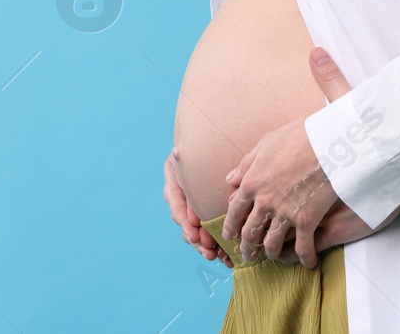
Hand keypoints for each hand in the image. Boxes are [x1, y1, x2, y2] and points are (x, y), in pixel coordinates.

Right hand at [164, 148, 232, 267]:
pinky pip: (208, 231)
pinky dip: (216, 244)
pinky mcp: (206, 214)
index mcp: (174, 180)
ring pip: (196, 232)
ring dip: (206, 246)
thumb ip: (187, 161)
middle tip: (209, 251)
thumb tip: (179, 158)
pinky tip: (225, 256)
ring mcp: (192, 206)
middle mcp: (180, 196)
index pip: (176, 203)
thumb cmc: (204, 144)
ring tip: (218, 257)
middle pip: (186, 223)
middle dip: (197, 240)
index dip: (185, 221)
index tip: (194, 235)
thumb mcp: (193, 151)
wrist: (215, 143)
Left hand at [221, 119, 337, 267]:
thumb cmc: (299, 136)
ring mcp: (285, 213)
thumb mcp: (266, 144)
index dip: (231, 227)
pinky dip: (304, 258)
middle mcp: (264, 202)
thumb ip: (246, 165)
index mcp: (252, 183)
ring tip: (271, 257)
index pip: (235, 212)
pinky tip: (308, 262)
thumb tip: (230, 180)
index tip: (230, 235)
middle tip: (247, 253)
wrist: (328, 140)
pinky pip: (302, 247)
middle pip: (250, 232)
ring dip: (270, 254)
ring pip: (271, 244)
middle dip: (247, 246)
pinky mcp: (307, 220)